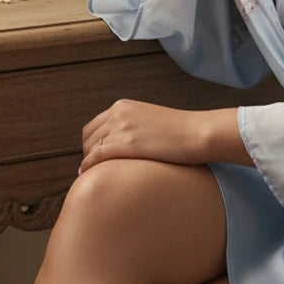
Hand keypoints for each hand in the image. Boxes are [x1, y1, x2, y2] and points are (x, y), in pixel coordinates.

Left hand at [79, 100, 246, 173]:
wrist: (197, 132)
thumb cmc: (181, 131)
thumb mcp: (151, 120)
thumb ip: (134, 126)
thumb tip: (126, 145)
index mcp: (123, 106)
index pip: (94, 126)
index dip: (91, 144)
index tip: (94, 157)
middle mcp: (118, 113)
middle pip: (88, 137)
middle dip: (88, 154)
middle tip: (93, 170)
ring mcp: (121, 127)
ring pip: (90, 148)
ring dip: (88, 162)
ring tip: (92, 177)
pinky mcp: (126, 143)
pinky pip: (96, 157)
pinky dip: (88, 166)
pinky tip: (86, 176)